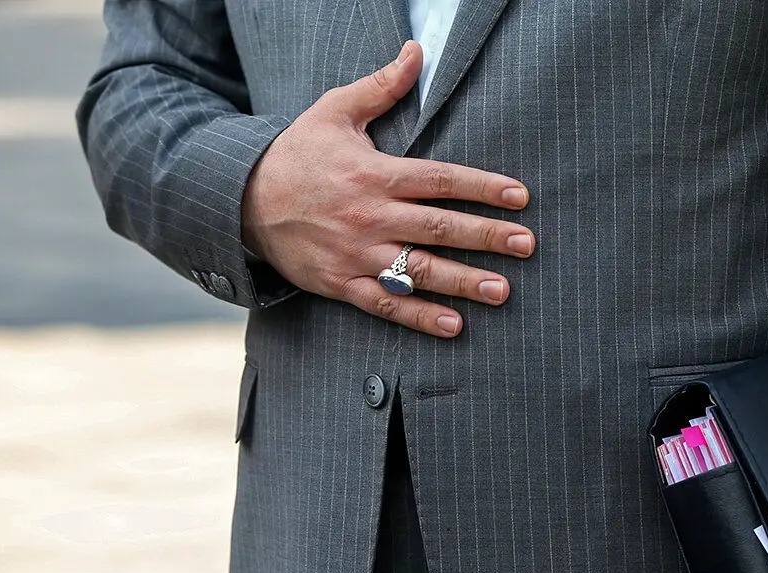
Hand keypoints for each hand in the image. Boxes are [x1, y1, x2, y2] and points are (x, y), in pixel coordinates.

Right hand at [241, 41, 534, 337]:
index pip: (440, 180)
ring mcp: (356, 253)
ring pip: (419, 271)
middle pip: (439, 228)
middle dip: (487, 236)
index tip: (519, 196)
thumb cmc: (296, 153)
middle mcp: (369, 216)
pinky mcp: (340, 283)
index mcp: (375, 174)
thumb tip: (416, 52)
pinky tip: (455, 326)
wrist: (240, 200)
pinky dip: (420, 316)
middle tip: (527, 245)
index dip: (482, 187)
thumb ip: (381, 87)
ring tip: (502, 290)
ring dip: (463, 282)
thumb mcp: (334, 111)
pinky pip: (387, 304)